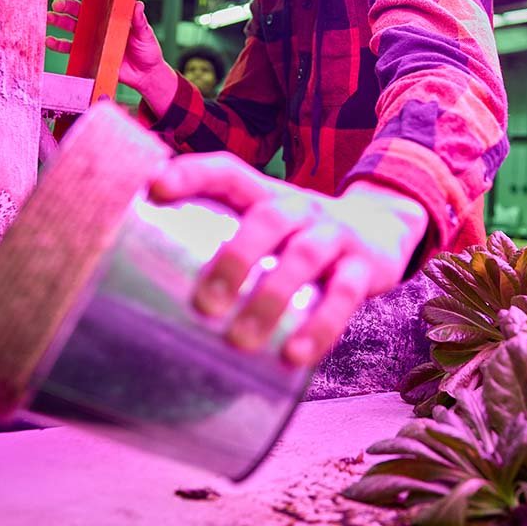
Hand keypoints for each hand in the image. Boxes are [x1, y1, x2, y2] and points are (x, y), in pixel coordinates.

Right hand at [45, 0, 177, 109]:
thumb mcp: (145, 33)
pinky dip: (59, 44)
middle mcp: (99, 23)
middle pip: (78, 9)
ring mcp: (92, 38)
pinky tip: (50, 40)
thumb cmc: (147, 49)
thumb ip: (140, 20)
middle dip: (66, 4)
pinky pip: (70, 48)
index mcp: (111, 13)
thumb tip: (138, 4)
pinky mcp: (89, 53)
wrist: (145, 74)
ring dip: (59, 20)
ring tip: (50, 17)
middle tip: (59, 3)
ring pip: (71, 25)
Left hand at [150, 152, 428, 366]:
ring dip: (272, 299)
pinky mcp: (365, 267)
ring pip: (305, 257)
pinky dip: (320, 327)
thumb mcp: (269, 225)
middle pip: (268, 217)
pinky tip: (294, 355)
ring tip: (241, 341)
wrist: (383, 229)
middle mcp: (301, 207)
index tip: (154, 189)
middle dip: (235, 258)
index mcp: (268, 194)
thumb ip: (224, 241)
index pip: (228, 171)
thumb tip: (143, 291)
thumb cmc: (299, 237)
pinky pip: (345, 295)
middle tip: (205, 304)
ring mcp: (336, 235)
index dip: (192, 173)